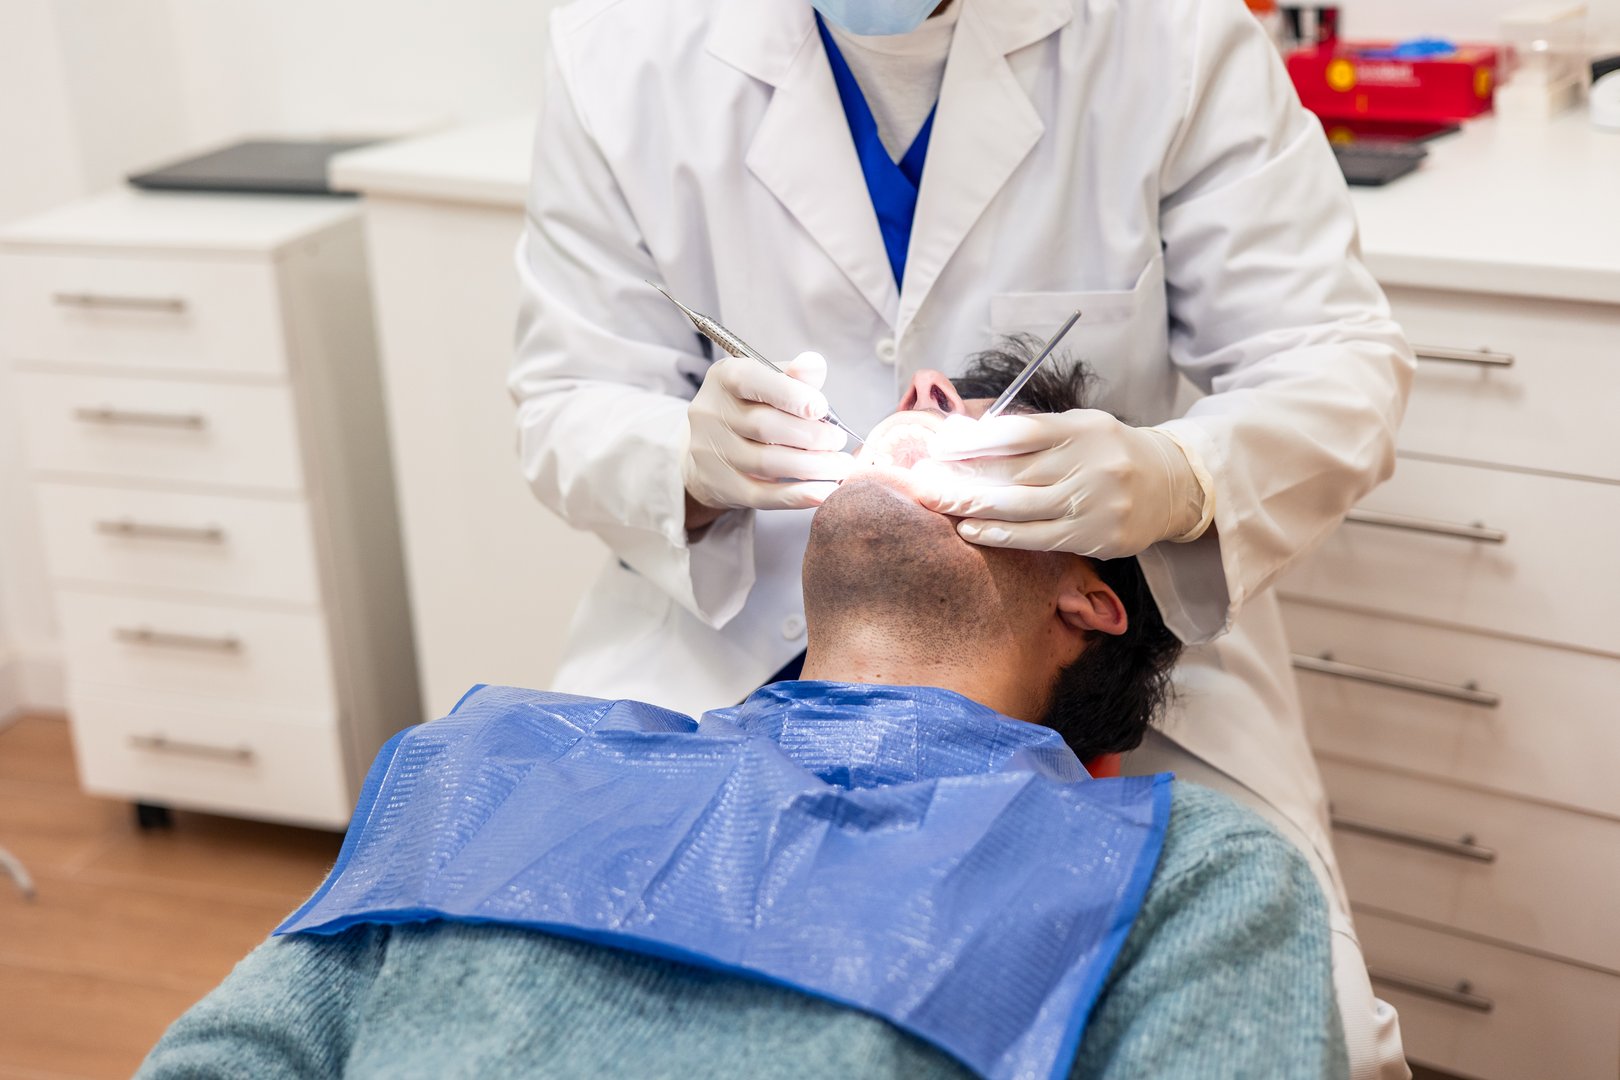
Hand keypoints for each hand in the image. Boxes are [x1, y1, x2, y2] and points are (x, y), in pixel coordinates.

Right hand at [683, 351, 854, 526]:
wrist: (714, 446)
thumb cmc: (752, 407)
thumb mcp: (770, 382)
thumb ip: (795, 375)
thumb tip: (814, 364)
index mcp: (724, 376)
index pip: (753, 381)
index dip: (790, 395)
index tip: (822, 409)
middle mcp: (710, 412)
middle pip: (764, 426)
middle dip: (810, 435)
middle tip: (838, 441)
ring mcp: (710, 451)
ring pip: (766, 463)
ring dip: (812, 467)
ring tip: (841, 466)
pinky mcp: (720, 485)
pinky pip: (762, 495)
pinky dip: (797, 496)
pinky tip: (824, 492)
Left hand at [910, 410, 1208, 558]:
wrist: (1172, 484)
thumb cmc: (1108, 451)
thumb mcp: (1076, 428)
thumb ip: (1027, 433)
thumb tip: (962, 435)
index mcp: (1082, 429)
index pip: (1019, 432)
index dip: (974, 440)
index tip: (938, 446)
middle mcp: (1090, 464)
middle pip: (1015, 472)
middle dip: (963, 477)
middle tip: (923, 482)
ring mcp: (1095, 503)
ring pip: (1023, 507)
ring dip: (974, 507)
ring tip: (938, 505)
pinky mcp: (1097, 536)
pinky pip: (1039, 538)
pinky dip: (1001, 535)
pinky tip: (972, 530)